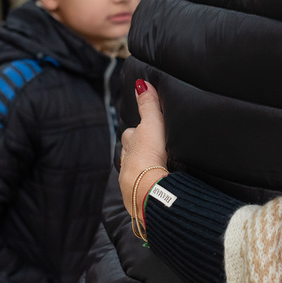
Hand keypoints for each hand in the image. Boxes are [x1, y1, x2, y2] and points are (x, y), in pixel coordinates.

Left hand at [119, 79, 168, 220]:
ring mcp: (131, 182)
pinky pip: (141, 191)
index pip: (130, 135)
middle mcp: (127, 163)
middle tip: (147, 150)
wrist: (147, 189)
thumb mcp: (152, 124)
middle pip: (129, 155)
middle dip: (136, 152)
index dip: (136, 132)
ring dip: (141, 171)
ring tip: (151, 171)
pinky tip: (154, 190)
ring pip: (133, 173)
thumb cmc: (149, 156)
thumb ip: (148, 105)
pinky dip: (147, 188)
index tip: (141, 130)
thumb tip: (140, 83)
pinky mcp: (139, 199)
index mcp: (131, 145)